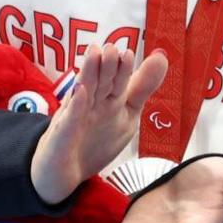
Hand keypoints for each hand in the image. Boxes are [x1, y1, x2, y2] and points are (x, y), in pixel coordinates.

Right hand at [29, 45, 166, 204]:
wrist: (62, 174)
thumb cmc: (93, 140)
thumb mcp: (125, 114)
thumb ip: (141, 87)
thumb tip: (161, 57)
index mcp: (105, 98)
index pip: (116, 81)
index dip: (122, 69)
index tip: (129, 54)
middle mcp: (88, 103)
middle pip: (99, 82)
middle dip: (105, 66)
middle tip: (111, 49)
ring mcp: (73, 118)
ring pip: (83, 93)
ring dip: (88, 74)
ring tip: (94, 55)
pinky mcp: (61, 136)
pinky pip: (68, 120)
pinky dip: (75, 107)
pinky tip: (81, 92)